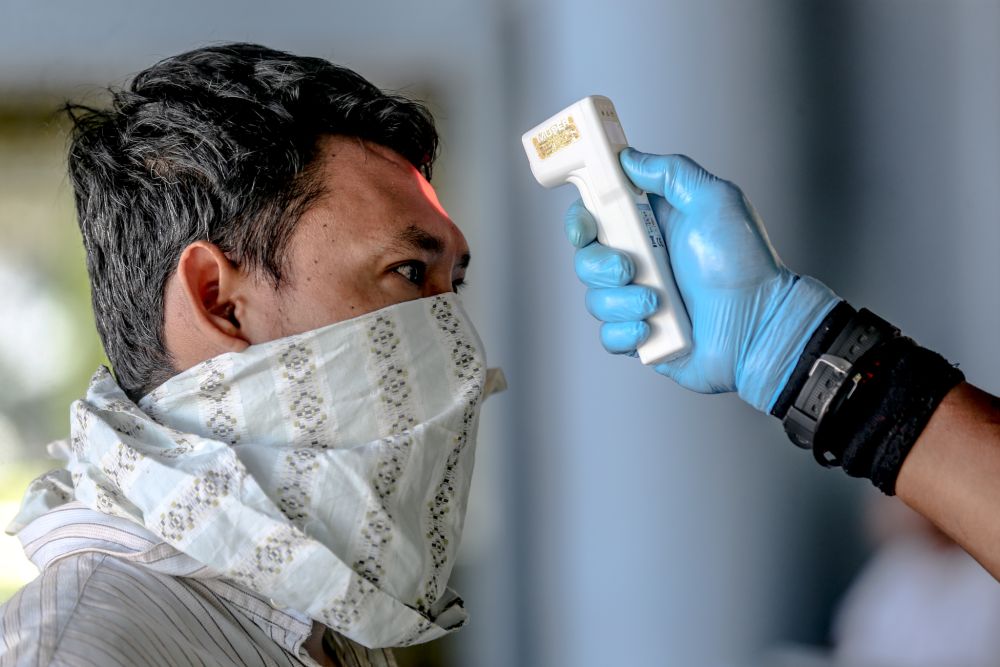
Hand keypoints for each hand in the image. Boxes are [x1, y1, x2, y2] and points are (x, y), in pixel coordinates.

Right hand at [566, 148, 839, 411]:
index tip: (586, 226)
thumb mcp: (715, 200)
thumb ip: (671, 172)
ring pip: (595, 300)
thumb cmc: (746, 264)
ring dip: (621, 302)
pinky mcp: (641, 337)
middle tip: (629, 269)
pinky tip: (651, 329)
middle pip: (585, 258)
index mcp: (651, 227)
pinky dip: (625, 334)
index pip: (595, 216)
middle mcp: (640, 262)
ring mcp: (637, 301)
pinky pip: (608, 336)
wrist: (760, 325)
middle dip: (599, 265)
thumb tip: (629, 158)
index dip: (580, 220)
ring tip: (657, 304)